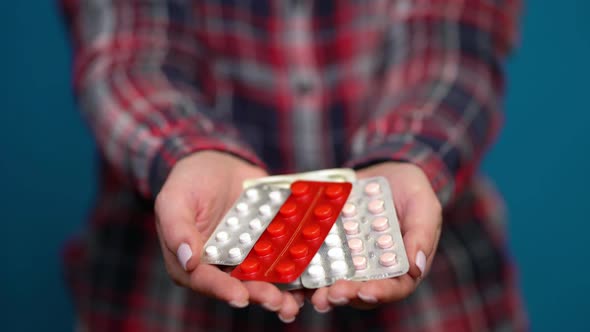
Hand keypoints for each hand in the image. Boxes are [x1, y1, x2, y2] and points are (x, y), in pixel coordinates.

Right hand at [155, 151, 302, 322]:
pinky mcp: (267, 244)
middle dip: (260, 295)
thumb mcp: (174, 199)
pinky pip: (282, 257)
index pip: (206, 280)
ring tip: (297, 301)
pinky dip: (297, 267)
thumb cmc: (188, 181)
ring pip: (264, 278)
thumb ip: (178, 229)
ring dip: (282, 292)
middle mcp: (220, 265)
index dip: (223, 290)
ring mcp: (246, 255)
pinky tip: (312, 274)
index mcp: (192, 262)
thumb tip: (188, 260)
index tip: (241, 297)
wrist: (218, 163)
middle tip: (279, 303)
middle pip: (240, 286)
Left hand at [310, 162, 441, 311]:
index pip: (394, 287)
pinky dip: (305, 270)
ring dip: (323, 291)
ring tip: (312, 293)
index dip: (380, 293)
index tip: (365, 291)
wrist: (386, 172)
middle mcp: (375, 268)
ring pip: (336, 282)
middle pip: (360, 290)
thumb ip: (421, 234)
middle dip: (345, 295)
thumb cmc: (411, 191)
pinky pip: (317, 261)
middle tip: (330, 295)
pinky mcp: (331, 246)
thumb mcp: (423, 206)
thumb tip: (416, 267)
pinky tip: (293, 271)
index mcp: (402, 265)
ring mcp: (351, 259)